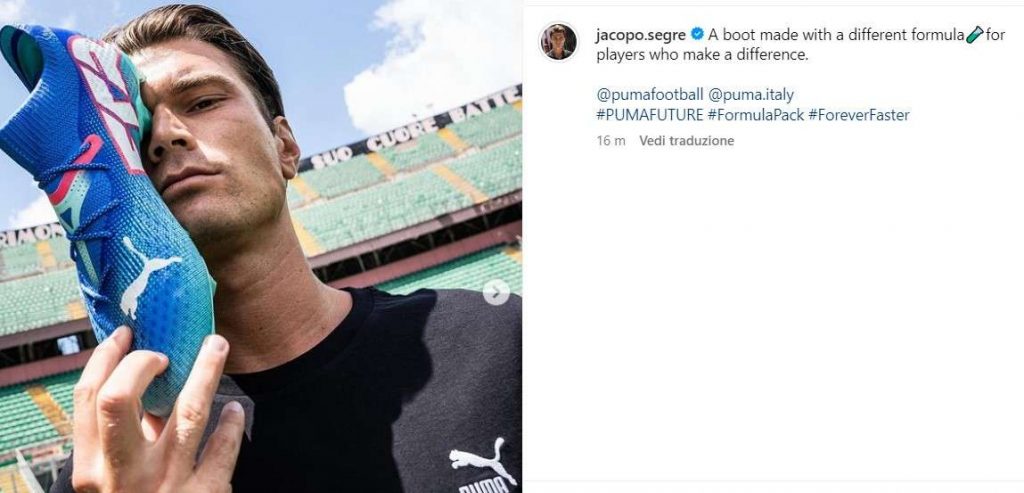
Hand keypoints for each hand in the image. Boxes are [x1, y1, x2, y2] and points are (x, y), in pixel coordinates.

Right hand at [70, 326, 243, 492]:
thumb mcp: (116, 479)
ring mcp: (167, 484)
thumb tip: (142, 382)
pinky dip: (231, 424)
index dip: (106, 358)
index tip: (125, 336)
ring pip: (189, 412)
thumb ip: (124, 439)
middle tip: (165, 350)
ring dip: (206, 372)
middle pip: (120, 399)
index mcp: (93, 468)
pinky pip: (224, 448)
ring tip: (217, 347)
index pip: (89, 398)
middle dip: (142, 363)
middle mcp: (124, 475)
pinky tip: (235, 411)